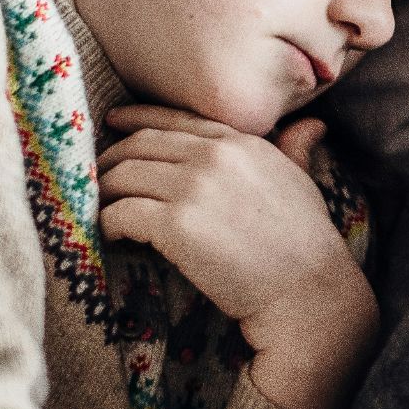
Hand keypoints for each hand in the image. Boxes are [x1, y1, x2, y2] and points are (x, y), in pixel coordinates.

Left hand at [97, 104, 379, 408]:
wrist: (307, 290)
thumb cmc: (308, 241)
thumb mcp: (303, 181)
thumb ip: (297, 148)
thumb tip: (312, 125)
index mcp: (240, 142)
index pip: (175, 118)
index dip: (136, 118)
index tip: (112, 122)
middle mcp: (214, 156)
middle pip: (140, 145)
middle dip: (112, 160)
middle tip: (96, 178)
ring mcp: (193, 188)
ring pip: (123, 176)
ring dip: (105, 193)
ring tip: (99, 209)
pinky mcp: (176, 225)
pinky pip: (121, 214)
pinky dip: (108, 223)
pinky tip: (111, 236)